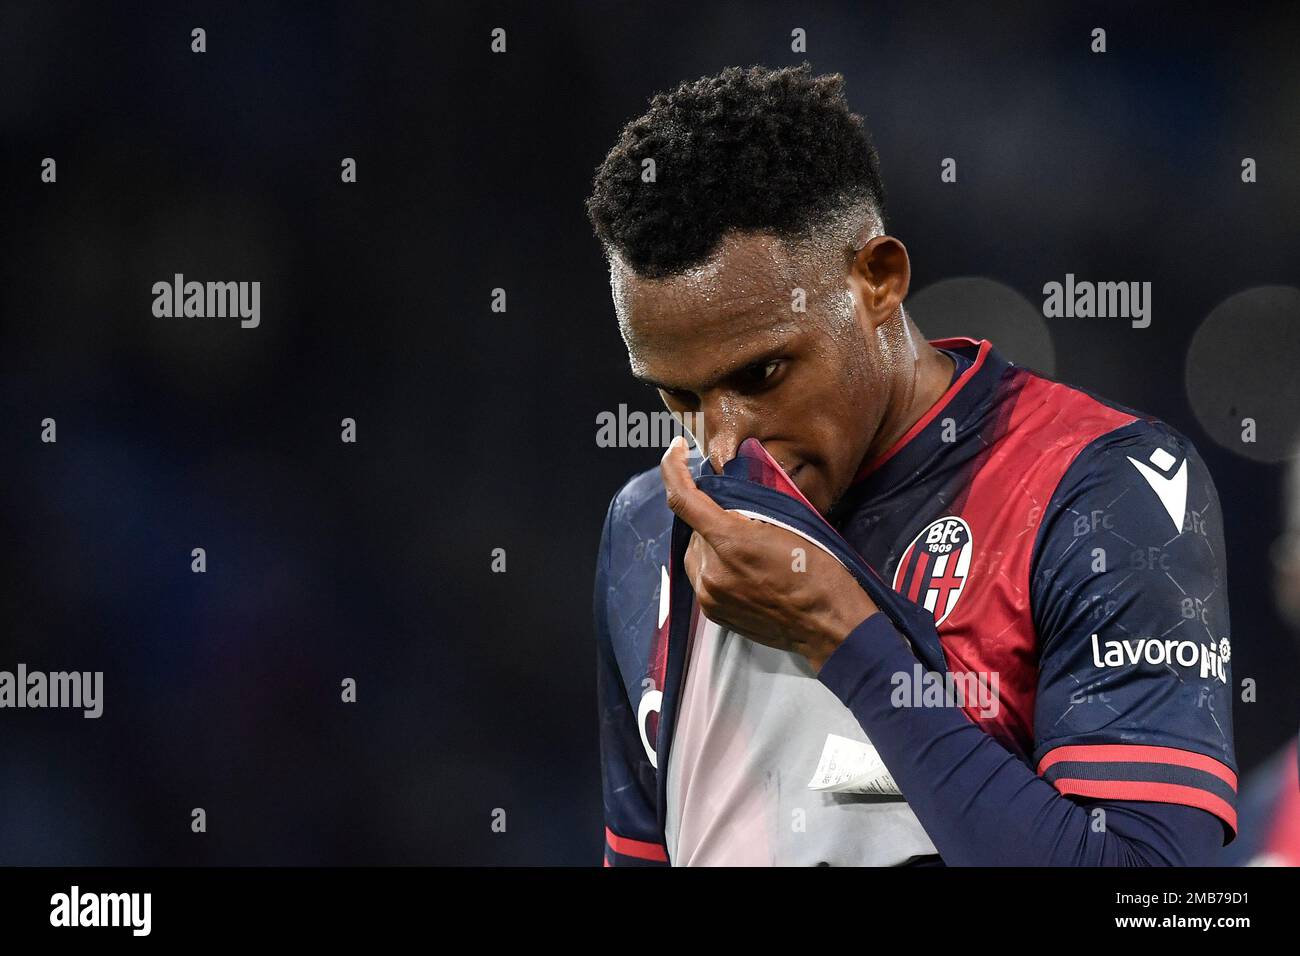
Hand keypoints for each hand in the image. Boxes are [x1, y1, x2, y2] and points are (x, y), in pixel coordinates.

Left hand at [660, 437, 878, 671]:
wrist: (830, 625)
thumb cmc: (819, 571)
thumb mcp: (790, 523)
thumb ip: (751, 504)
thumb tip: (727, 490)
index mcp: (730, 542)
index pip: (683, 499)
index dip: (672, 469)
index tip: (675, 451)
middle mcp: (712, 571)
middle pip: (694, 528)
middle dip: (712, 517)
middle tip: (746, 520)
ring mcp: (710, 595)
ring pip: (697, 553)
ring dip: (713, 542)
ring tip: (750, 549)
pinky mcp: (714, 613)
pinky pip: (703, 577)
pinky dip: (717, 565)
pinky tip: (746, 569)